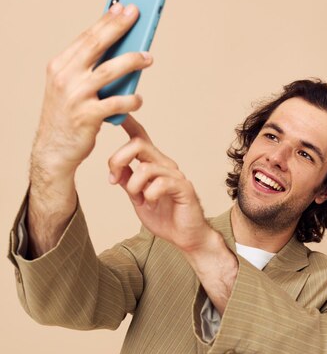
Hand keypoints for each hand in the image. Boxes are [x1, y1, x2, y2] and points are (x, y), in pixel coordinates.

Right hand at [26, 3, 152, 257]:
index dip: (106, 21)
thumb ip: (89, 71)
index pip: (86, 37)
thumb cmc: (68, 117)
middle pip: (97, 45)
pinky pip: (116, 103)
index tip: (124, 7)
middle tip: (139, 15)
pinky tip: (139, 99)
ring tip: (148, 57)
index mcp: (60, 66)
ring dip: (132, 61)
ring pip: (109, 71)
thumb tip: (121, 51)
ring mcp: (75, 96)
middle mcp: (65, 77)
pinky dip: (130, 100)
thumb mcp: (71, 88)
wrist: (53, 150)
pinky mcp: (86, 116)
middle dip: (119, 27)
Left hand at [108, 115, 212, 252]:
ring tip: (139, 199)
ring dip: (133, 186)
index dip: (128, 123)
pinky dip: (149, 195)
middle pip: (138, 144)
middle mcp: (165, 165)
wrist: (186, 237)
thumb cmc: (165, 218)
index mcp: (153, 164)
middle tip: (113, 179)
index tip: (115, 115)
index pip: (140, 137)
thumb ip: (129, 182)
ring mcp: (175, 175)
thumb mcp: (138, 199)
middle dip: (118, 160)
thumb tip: (116, 168)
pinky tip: (151, 203)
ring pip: (145, 168)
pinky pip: (160, 183)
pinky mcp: (183, 188)